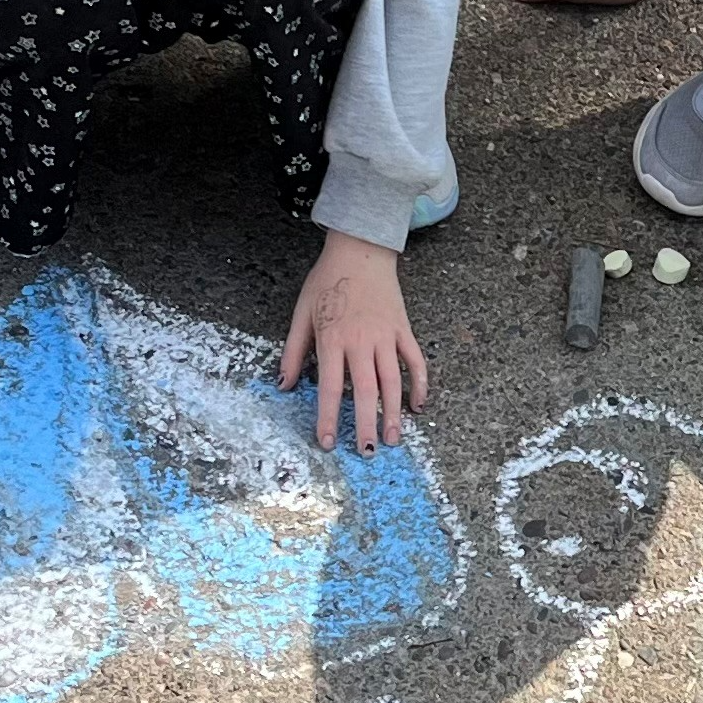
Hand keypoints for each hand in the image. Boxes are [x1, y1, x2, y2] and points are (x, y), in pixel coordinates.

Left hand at [277, 230, 429, 452]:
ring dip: (393, 412)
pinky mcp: (404, 329)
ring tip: (393, 439)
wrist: (360, 250)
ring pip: (392, 381)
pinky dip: (419, 384)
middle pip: (364, 391)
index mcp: (332, 339)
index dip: (327, 418)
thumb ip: (292, 351)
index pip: (328, 387)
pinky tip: (418, 406)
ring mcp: (385, 336)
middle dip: (365, 424)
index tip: (328, 443)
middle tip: (367, 452)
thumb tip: (282, 386)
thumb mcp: (301, 313)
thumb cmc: (327, 282)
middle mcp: (361, 341)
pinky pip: (415, 361)